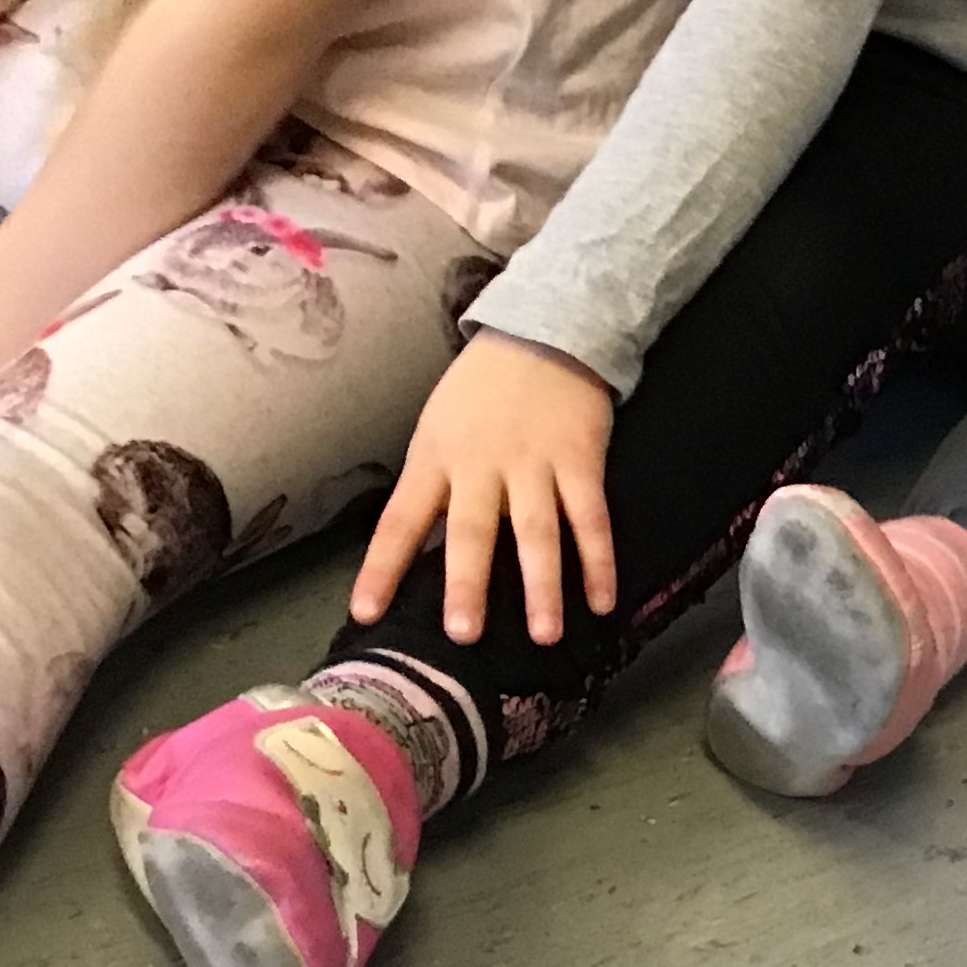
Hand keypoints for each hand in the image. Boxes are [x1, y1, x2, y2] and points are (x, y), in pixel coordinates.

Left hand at [351, 330, 616, 645]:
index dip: (382, 568)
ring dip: (542, 586)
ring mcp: (534, 464)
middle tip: (463, 634)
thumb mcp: (438, 428)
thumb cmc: (482, 391)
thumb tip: (423, 552)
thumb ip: (434, 486)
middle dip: (467, 583)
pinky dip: (599, 561)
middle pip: (472, 531)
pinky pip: (591, 519)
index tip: (365, 613)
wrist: (544, 332)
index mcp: (434, 458)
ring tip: (545, 634)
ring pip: (537, 532)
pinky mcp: (580, 460)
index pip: (400, 520)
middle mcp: (480, 464)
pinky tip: (601, 601)